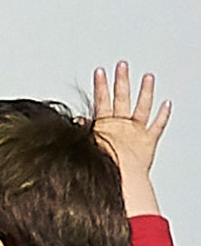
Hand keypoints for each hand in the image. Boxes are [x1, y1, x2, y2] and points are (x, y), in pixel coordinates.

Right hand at [90, 62, 167, 219]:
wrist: (120, 179)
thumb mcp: (85, 148)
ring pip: (142, 106)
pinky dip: (164, 115)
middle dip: (121, 80)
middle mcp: (120, 125)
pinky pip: (159, 125)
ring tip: (148, 77)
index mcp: (104, 126)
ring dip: (146, 91)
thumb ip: (81, 133)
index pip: (101, 100)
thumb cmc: (102, 167)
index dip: (100, 86)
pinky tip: (168, 104)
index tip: (99, 72)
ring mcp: (136, 131)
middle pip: (121, 97)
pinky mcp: (148, 141)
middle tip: (122, 66)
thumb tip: (77, 121)